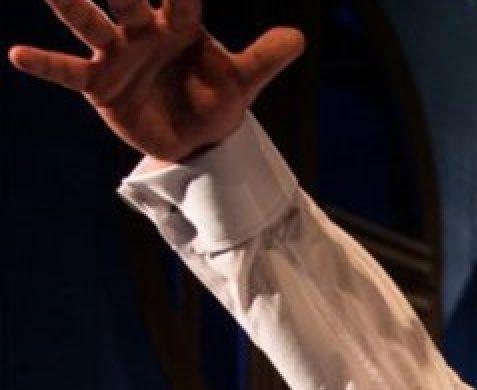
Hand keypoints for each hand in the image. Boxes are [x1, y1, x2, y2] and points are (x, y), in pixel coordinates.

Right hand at [8, 0, 303, 160]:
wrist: (194, 139)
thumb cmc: (216, 98)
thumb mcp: (245, 82)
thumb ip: (266, 57)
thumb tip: (298, 38)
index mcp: (180, 26)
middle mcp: (143, 33)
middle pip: (125, 0)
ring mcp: (118, 57)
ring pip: (91, 25)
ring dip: (71, 6)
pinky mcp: (100, 86)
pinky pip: (69, 72)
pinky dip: (45, 63)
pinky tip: (17, 54)